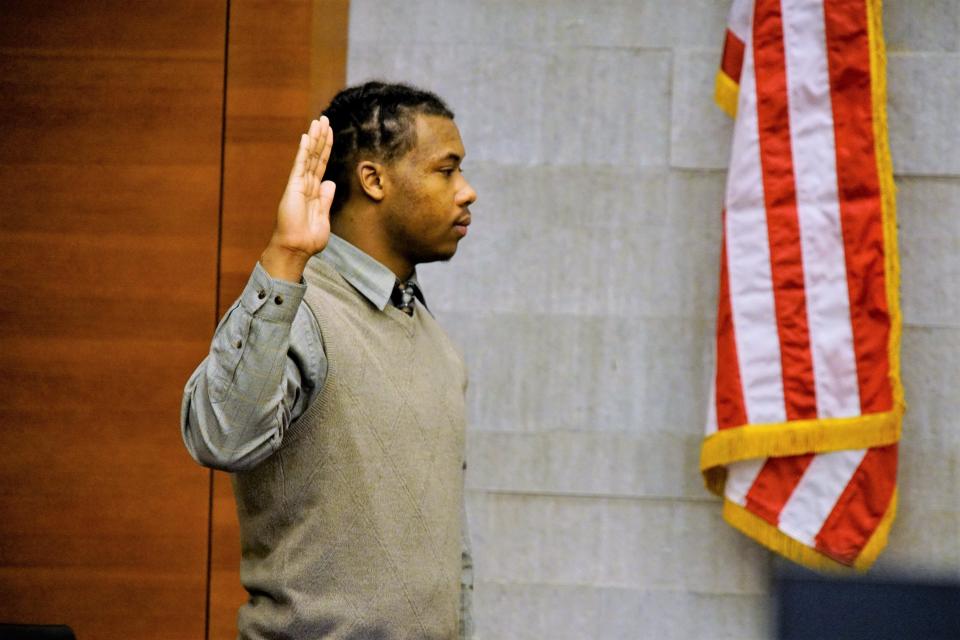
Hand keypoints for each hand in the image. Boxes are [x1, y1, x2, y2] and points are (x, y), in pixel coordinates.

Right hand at [261, 117, 335, 281]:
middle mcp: (306, 185)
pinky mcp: (294, 187)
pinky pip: (300, 165)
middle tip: (324, 118)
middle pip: (316, 156)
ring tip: (319, 120)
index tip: (329, 133)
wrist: (296, 249)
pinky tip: (306, 137)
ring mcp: (299, 184)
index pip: (322, 165)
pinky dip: (304, 151)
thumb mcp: (324, 218)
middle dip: (321, 137)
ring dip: (314, 138)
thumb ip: (326, 200)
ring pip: (309, 156)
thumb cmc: (308, 239)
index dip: (326, 148)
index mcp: (314, 192)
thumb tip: (330, 183)